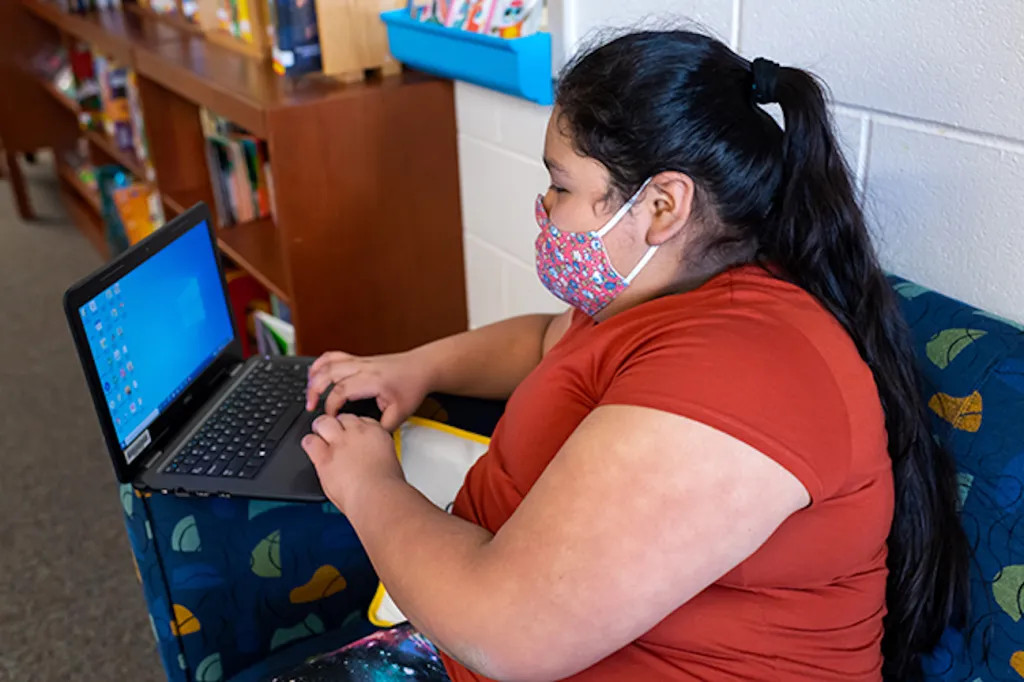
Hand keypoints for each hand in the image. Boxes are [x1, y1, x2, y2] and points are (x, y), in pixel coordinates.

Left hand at [303, 413, 402, 513]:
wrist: (376, 496)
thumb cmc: (386, 487)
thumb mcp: (390, 461)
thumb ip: (377, 454)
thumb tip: (372, 457)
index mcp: (375, 433)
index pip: (361, 419)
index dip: (353, 426)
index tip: (352, 433)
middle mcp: (356, 434)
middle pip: (341, 417)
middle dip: (337, 424)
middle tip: (333, 432)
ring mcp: (339, 444)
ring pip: (323, 423)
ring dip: (321, 429)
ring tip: (319, 436)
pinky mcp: (324, 457)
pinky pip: (310, 442)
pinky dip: (309, 444)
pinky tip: (312, 448)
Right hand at [305, 350, 432, 430]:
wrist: (422, 368)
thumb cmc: (412, 386)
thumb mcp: (401, 413)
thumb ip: (382, 427)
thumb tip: (366, 438)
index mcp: (372, 380)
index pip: (342, 391)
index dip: (331, 406)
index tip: (330, 419)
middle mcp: (363, 367)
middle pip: (329, 373)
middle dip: (315, 390)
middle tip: (310, 407)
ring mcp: (360, 361)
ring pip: (329, 362)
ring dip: (314, 376)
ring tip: (308, 392)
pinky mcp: (359, 360)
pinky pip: (334, 356)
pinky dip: (321, 363)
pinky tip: (314, 373)